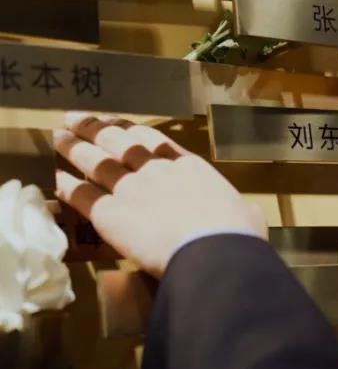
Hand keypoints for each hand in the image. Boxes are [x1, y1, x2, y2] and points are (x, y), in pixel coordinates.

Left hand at [53, 113, 266, 276]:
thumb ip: (243, 209)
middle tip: (74, 118)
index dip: (129, 129)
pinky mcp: (110, 214)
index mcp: (189, 167)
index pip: (153, 140)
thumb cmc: (237, 233)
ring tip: (59, 137)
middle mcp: (156, 170)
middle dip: (94, 128)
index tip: (115, 122)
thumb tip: (249, 214)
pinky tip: (58, 179)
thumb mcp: (248, 214)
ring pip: (95, 162)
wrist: (212, 250)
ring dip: (74, 147)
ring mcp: (131, 189)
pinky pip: (83, 195)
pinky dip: (69, 185)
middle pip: (118, 142)